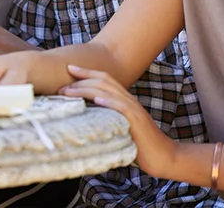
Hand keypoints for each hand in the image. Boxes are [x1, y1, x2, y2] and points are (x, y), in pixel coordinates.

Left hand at [59, 64, 177, 178]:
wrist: (162, 155)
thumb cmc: (140, 145)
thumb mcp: (121, 127)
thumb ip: (108, 119)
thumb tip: (87, 119)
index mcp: (125, 101)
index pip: (105, 80)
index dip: (87, 73)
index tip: (70, 68)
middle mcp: (129, 101)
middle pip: (104, 81)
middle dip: (81, 80)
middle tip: (61, 85)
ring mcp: (133, 110)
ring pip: (109, 92)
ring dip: (87, 89)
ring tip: (69, 91)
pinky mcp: (137, 122)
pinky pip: (122, 108)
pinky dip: (109, 101)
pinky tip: (97, 99)